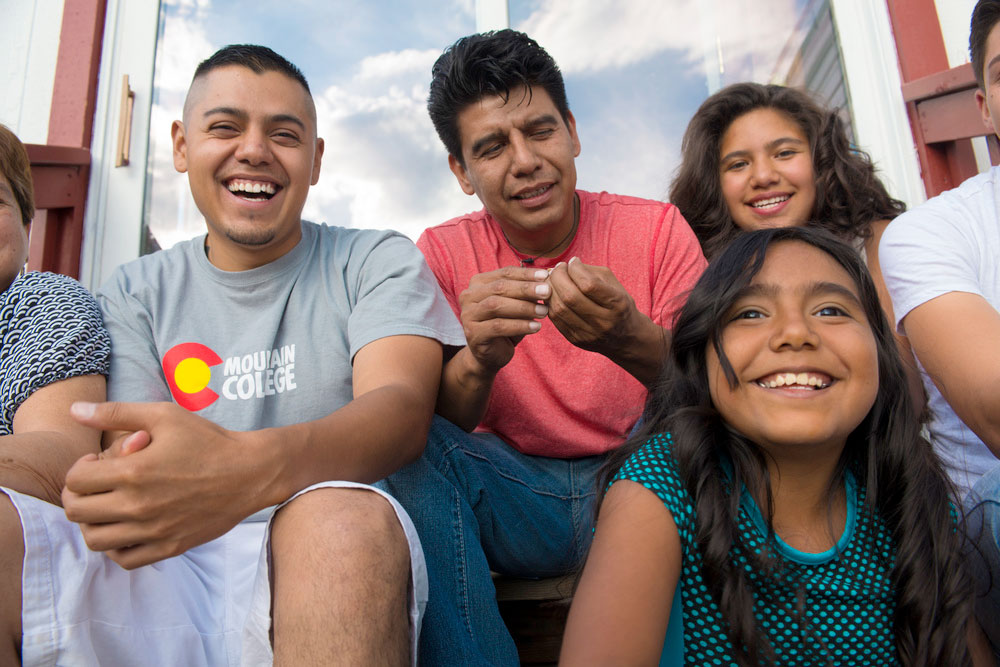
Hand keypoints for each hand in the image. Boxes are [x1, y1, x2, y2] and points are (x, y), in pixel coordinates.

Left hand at [62, 401, 270, 568]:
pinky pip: (123, 559)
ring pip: (94, 540)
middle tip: (97, 484)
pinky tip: (127, 527)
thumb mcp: (165, 416)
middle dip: (79, 494)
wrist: (252, 472)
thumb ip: (116, 412)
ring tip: (108, 506)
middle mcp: (139, 506)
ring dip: (92, 522)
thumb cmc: (209, 441)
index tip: (96, 462)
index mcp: (134, 472)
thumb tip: (75, 410)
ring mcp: (154, 531)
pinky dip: (115, 546)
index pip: (75, 480)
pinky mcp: (169, 547)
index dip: (79, 468)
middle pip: (77, 512)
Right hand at [457, 266, 551, 374]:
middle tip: (547, 291)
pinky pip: (498, 326)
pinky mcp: (473, 333)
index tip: (546, 275)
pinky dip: (519, 325)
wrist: (490, 355)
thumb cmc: (506, 325)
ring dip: (524, 307)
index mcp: (478, 283)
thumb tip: (546, 283)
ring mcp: (468, 315)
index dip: (526, 274)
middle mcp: (469, 296)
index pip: (504, 273)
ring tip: (543, 311)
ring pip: (496, 305)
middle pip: (500, 287)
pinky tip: (536, 327)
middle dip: (526, 289)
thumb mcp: (516, 306)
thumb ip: (525, 294)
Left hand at [546, 257, 642, 354]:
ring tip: (553, 279)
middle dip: (558, 277)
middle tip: (558, 269)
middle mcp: (603, 322)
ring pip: (559, 308)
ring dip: (550, 289)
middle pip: (570, 297)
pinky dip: (550, 302)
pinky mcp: (575, 339)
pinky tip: (553, 293)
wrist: (624, 337)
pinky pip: (555, 319)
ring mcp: (588, 333)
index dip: (575, 269)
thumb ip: (590, 271)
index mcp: (616, 304)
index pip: (588, 284)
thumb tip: (565, 266)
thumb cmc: (617, 303)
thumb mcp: (613, 284)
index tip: (573, 262)